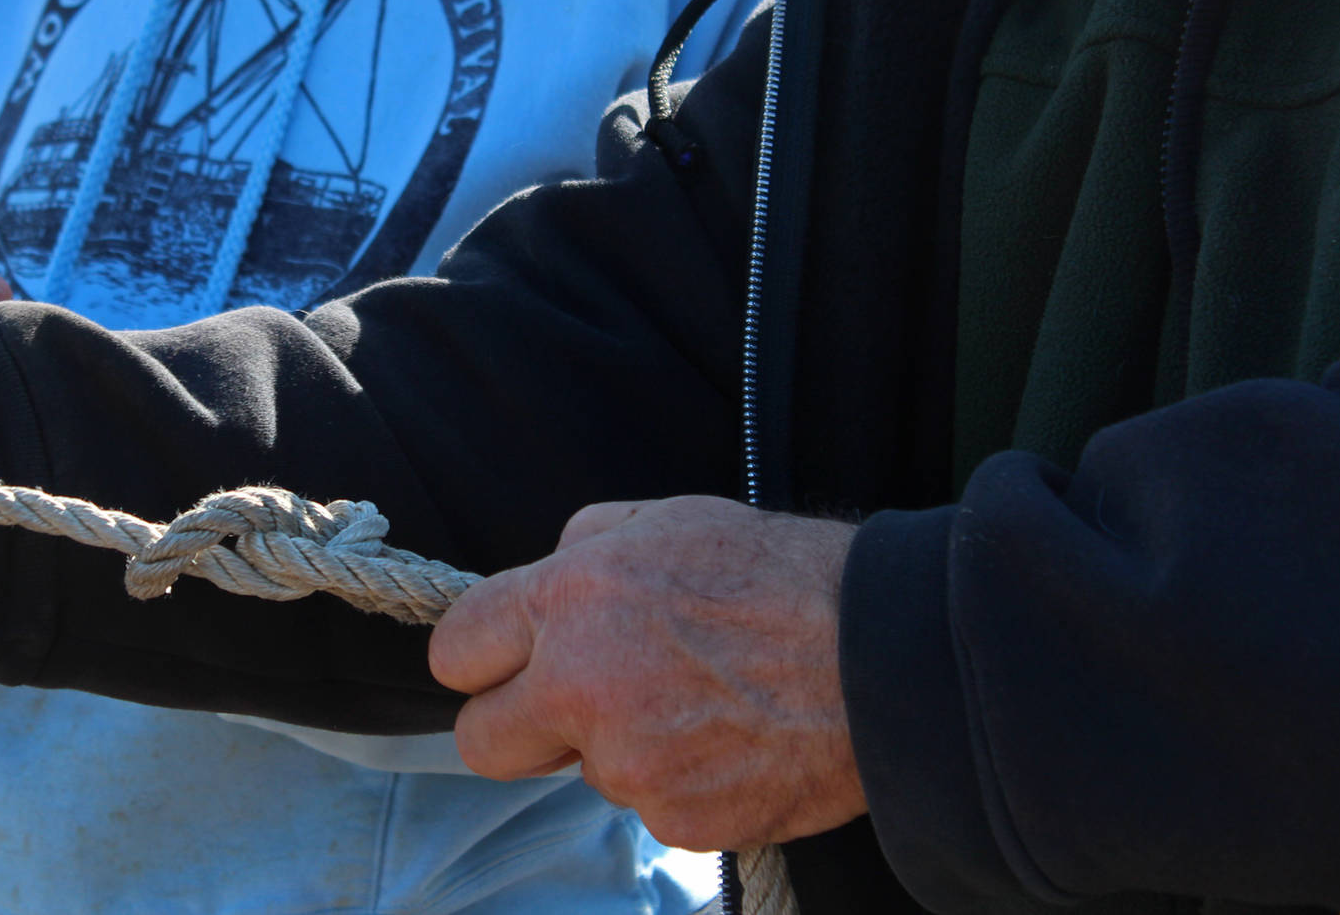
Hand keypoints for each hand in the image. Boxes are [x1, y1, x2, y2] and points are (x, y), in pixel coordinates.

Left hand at [428, 496, 865, 850]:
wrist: (884, 657)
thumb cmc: (781, 575)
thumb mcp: (667, 519)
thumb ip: (582, 546)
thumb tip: (542, 579)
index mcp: (568, 599)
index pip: (454, 651)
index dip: (479, 659)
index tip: (503, 665)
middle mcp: (580, 685)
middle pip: (479, 741)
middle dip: (515, 727)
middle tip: (572, 706)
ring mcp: (627, 763)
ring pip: (582, 772)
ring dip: (620, 747)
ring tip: (699, 702)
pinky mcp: (677, 820)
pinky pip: (649, 808)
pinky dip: (680, 784)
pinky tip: (730, 742)